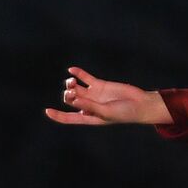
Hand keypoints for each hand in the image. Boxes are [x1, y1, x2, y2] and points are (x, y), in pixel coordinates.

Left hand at [44, 66, 173, 125]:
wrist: (139, 104)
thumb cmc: (124, 113)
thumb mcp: (105, 113)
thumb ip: (90, 106)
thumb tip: (74, 99)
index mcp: (89, 117)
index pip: (69, 117)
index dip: (58, 115)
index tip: (47, 111)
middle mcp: (89, 106)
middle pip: (71, 100)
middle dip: (69, 95)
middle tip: (73, 91)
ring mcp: (94, 94)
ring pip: (77, 88)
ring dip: (71, 84)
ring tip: (71, 81)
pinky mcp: (101, 84)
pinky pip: (87, 78)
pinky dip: (79, 74)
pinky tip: (71, 70)